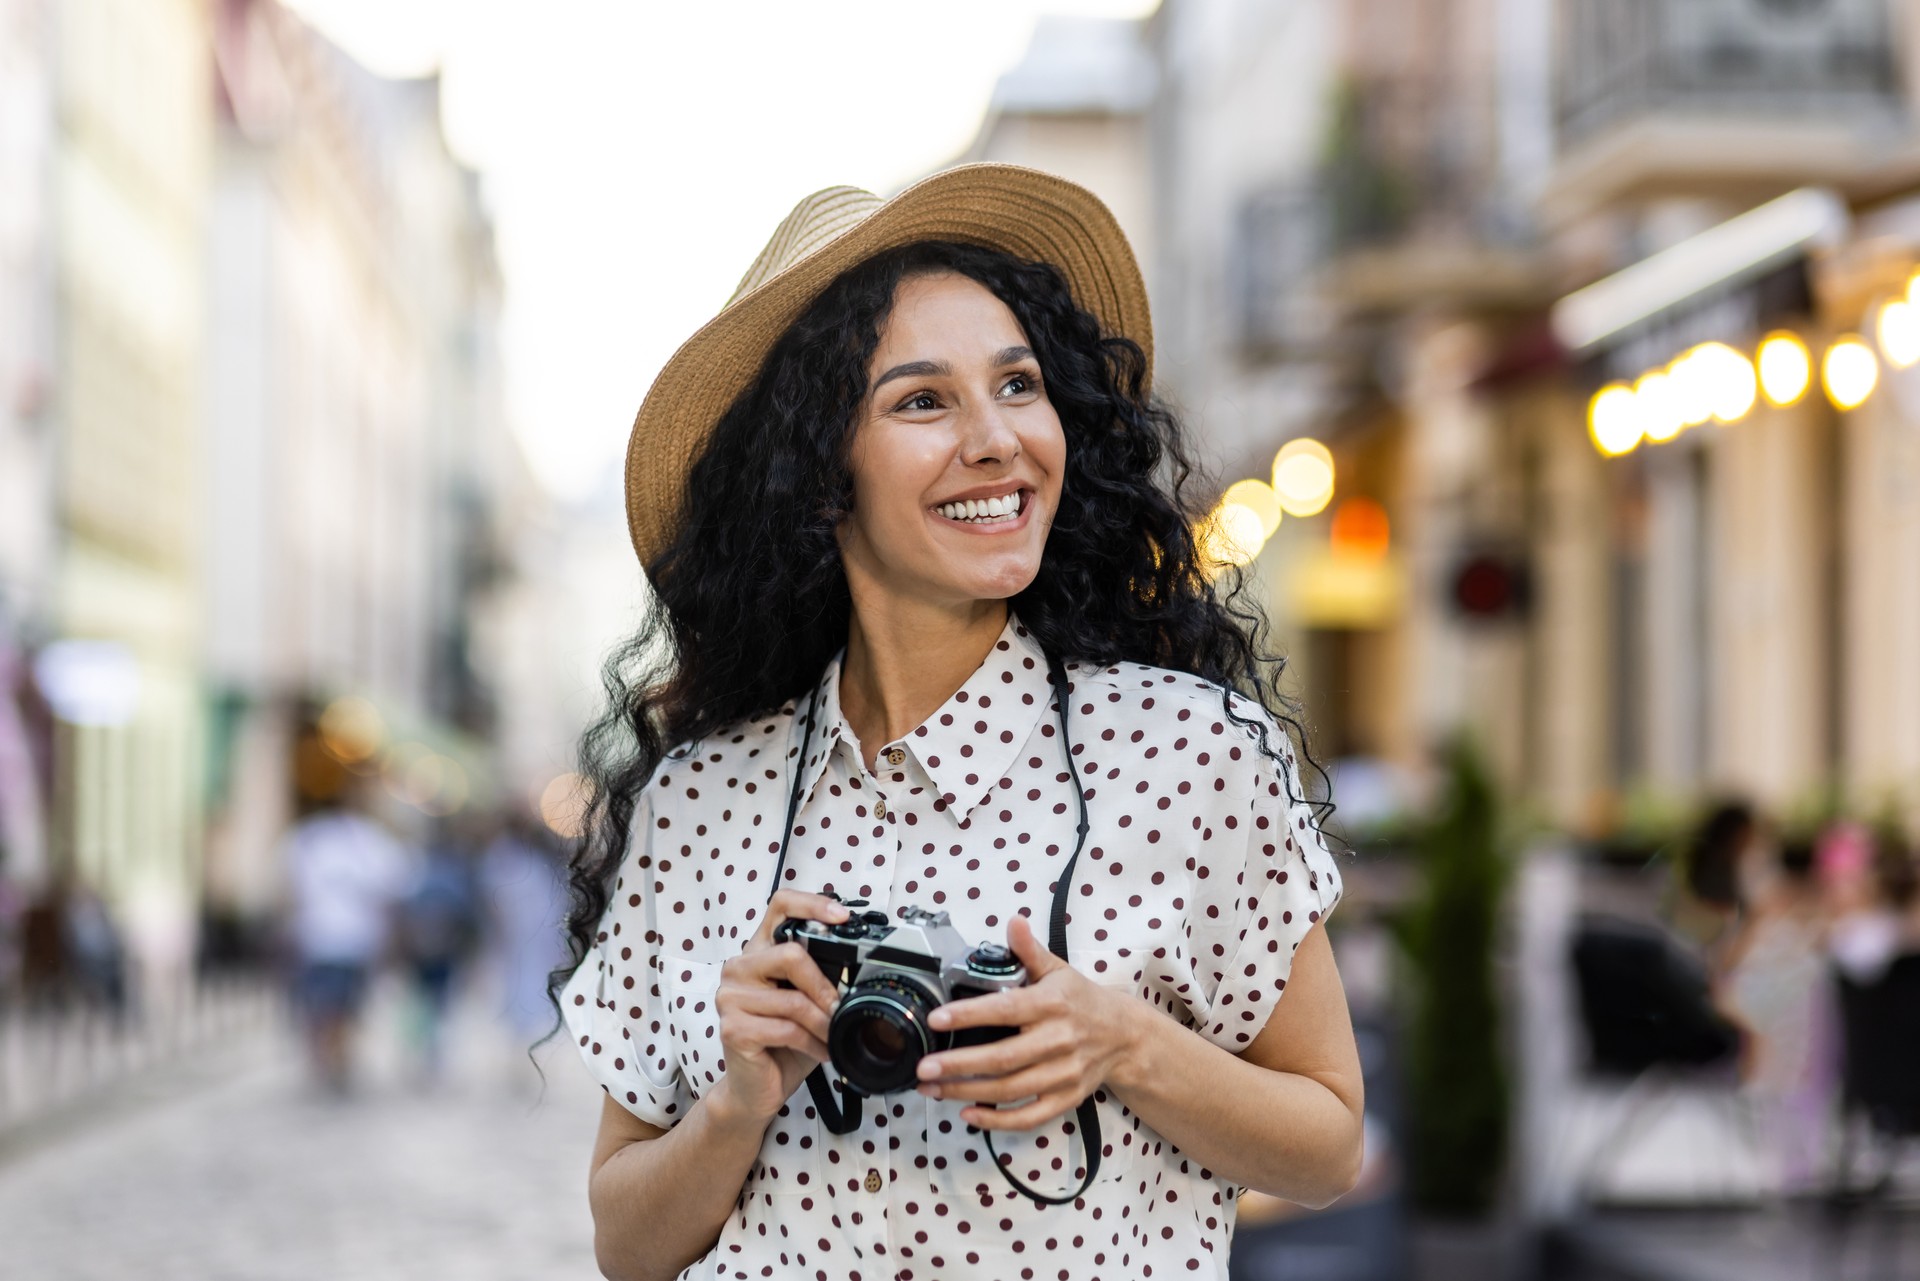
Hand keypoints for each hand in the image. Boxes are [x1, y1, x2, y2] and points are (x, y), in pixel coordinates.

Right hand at [706, 890, 845, 1130]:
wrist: (756, 1087)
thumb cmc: (783, 1041)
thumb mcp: (805, 1000)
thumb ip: (819, 975)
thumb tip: (857, 963)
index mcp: (758, 951)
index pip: (780, 905)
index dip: (813, 904)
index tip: (842, 917)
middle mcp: (739, 968)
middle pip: (791, 954)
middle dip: (825, 986)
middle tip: (839, 1007)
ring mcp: (731, 998)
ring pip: (794, 1000)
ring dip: (823, 1023)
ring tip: (833, 1036)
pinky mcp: (733, 1028)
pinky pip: (787, 1029)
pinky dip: (813, 1044)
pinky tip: (821, 1051)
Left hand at [914, 913, 1139, 1130]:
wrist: (1124, 1036)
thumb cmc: (1082, 1001)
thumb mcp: (1058, 970)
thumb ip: (1030, 951)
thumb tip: (1013, 922)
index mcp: (1052, 1005)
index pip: (1006, 1010)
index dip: (969, 1015)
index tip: (937, 1019)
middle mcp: (1058, 1041)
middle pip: (1003, 1058)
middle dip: (959, 1064)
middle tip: (924, 1066)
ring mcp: (1063, 1074)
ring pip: (1010, 1090)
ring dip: (967, 1092)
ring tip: (931, 1088)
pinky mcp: (1066, 1098)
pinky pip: (1029, 1116)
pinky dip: (997, 1121)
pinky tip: (967, 1114)